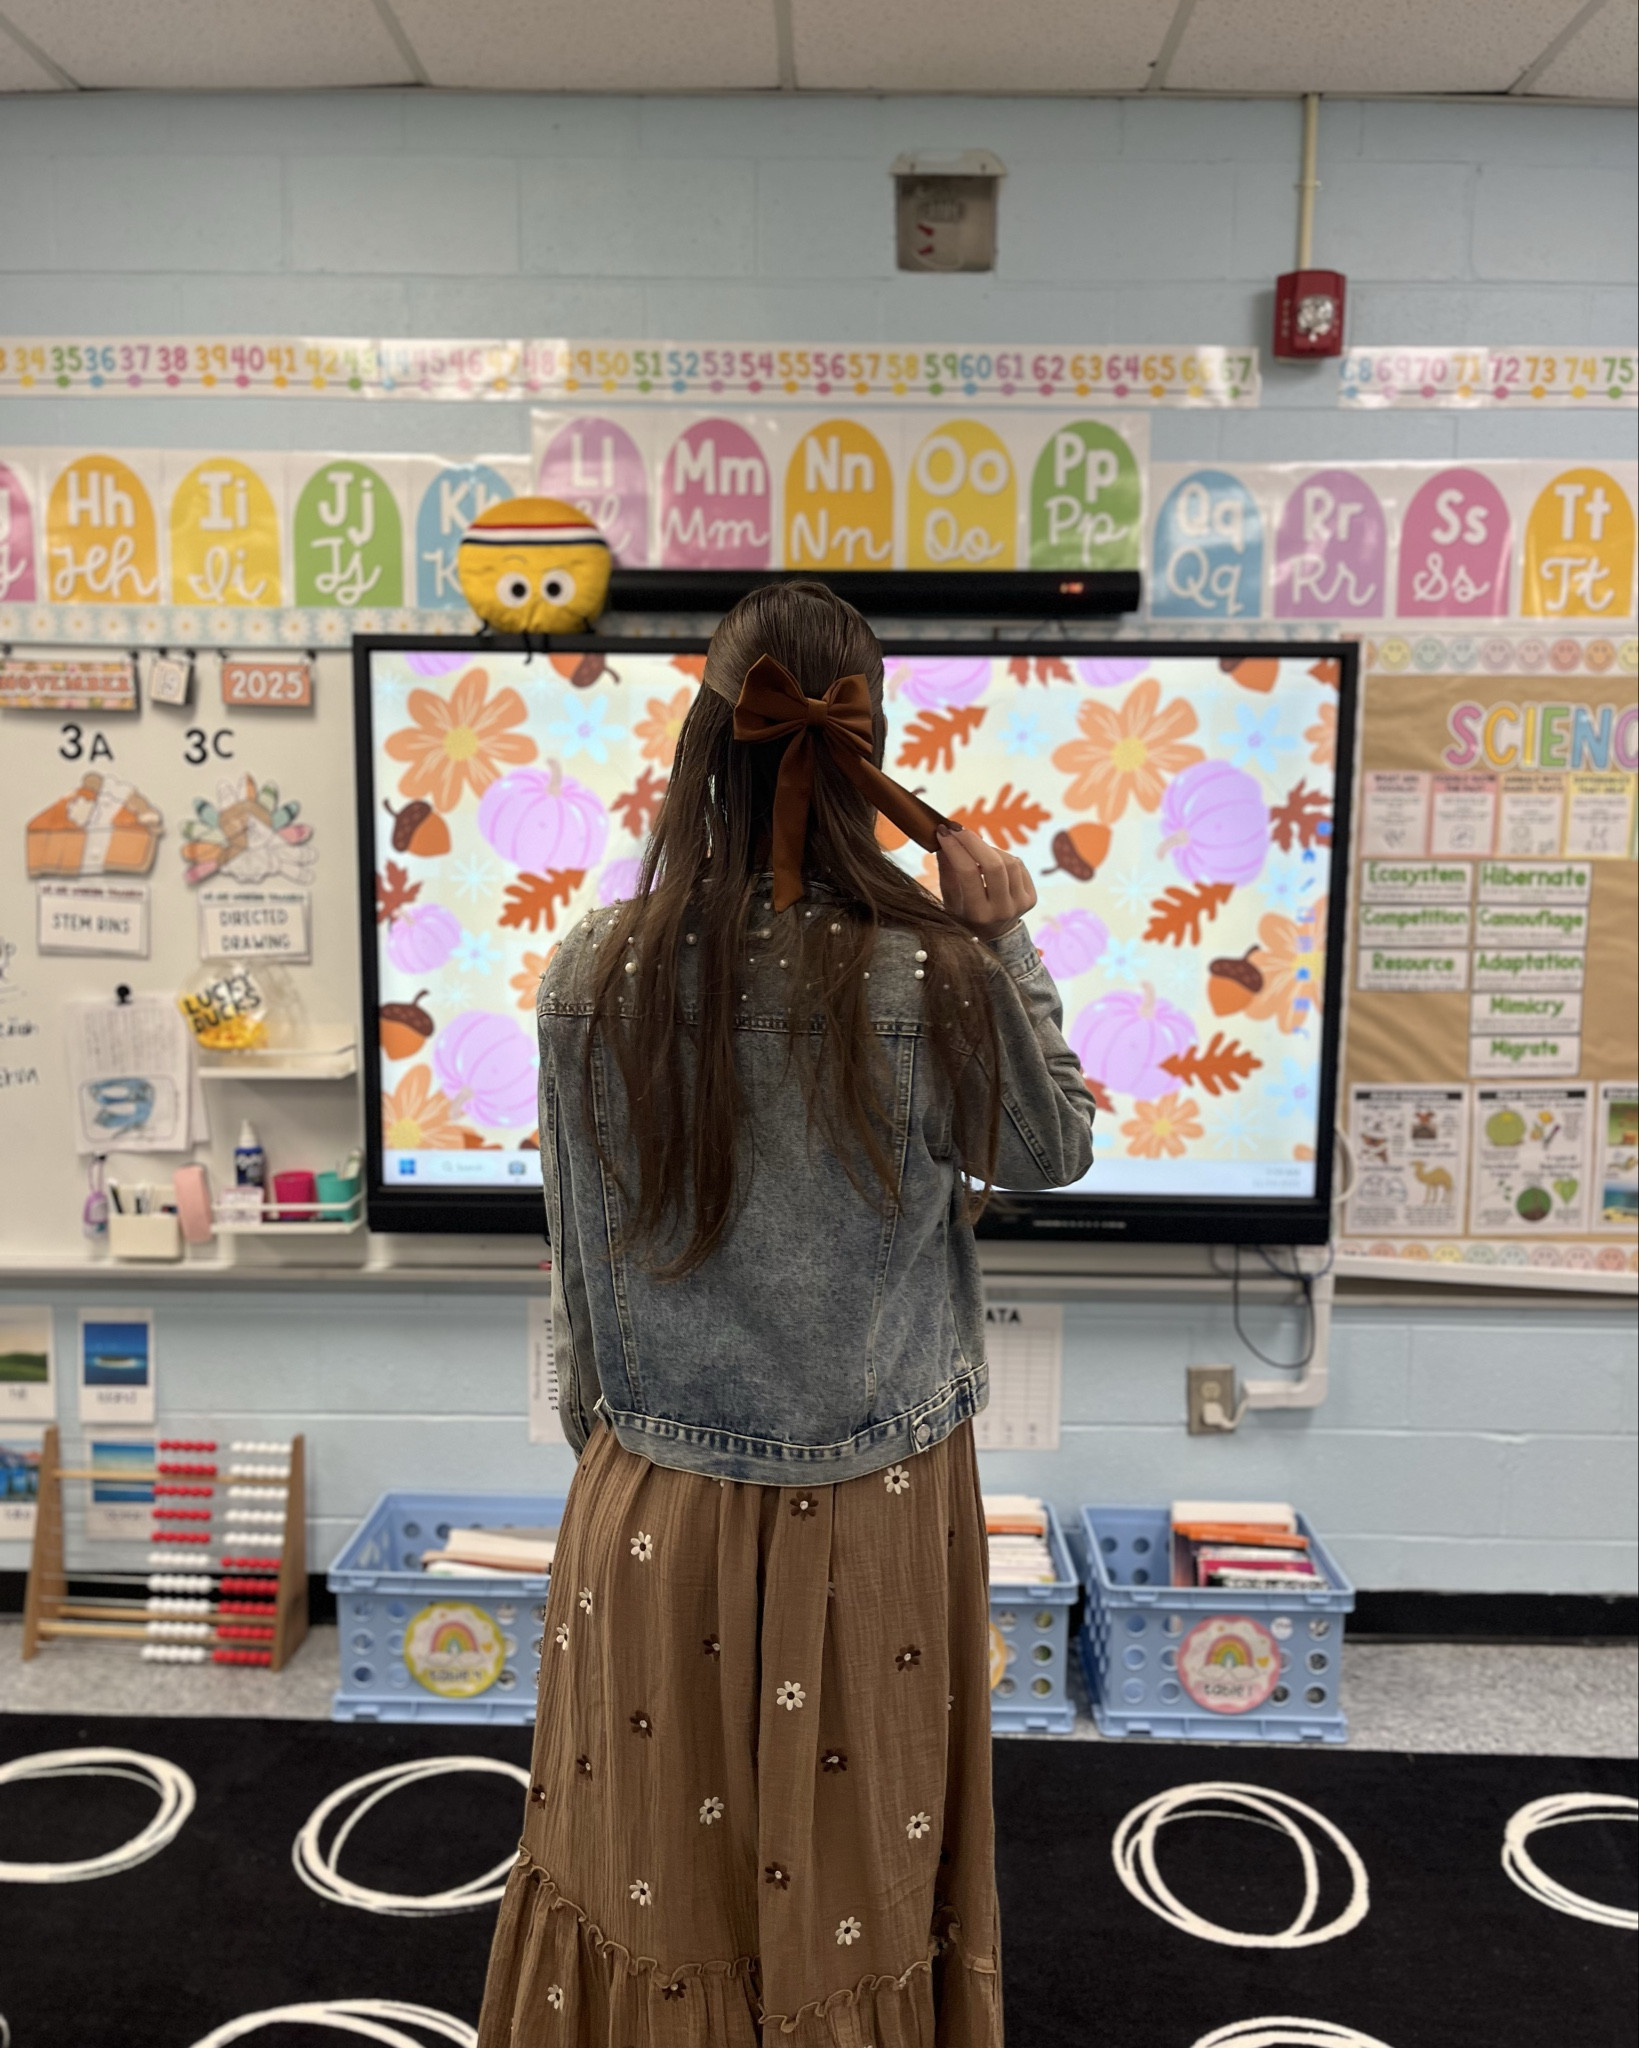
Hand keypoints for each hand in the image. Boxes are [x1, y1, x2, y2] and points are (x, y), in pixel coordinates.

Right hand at [935, 822, 1036, 940]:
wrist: (993, 934)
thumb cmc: (965, 915)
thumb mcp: (950, 899)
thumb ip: (946, 871)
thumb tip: (943, 840)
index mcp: (978, 914)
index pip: (968, 873)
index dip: (955, 847)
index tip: (943, 832)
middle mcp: (1002, 911)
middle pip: (994, 864)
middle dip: (973, 840)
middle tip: (957, 828)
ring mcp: (1021, 904)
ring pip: (1008, 861)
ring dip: (987, 848)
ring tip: (972, 847)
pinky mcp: (1031, 897)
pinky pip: (1018, 865)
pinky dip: (1001, 856)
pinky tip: (989, 858)